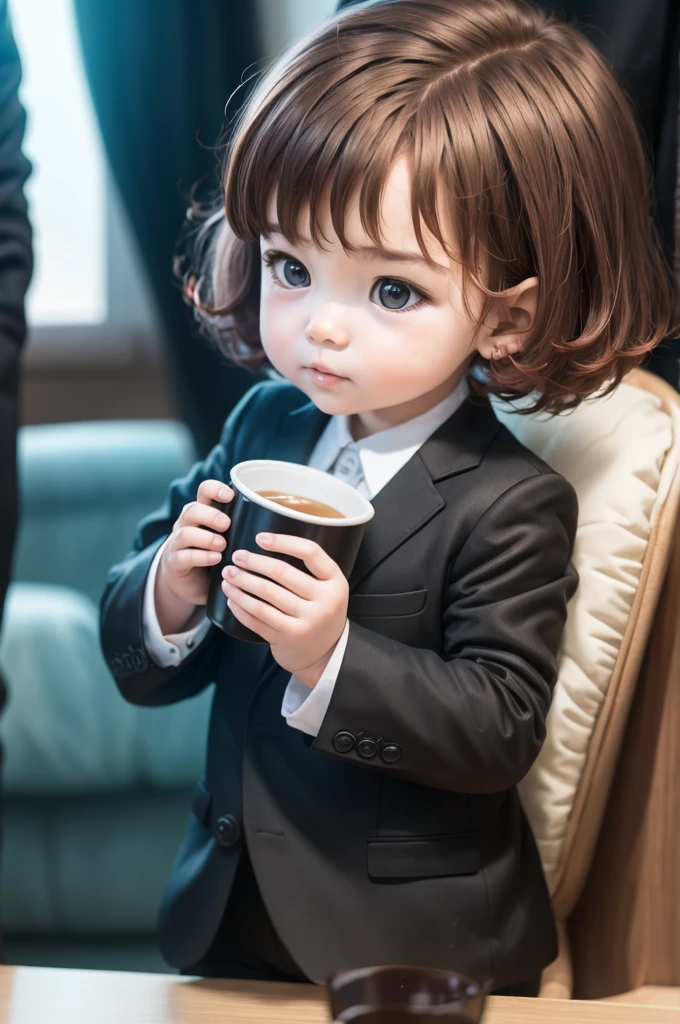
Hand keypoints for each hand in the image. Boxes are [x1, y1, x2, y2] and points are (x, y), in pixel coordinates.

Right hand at [156, 479, 232, 632]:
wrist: (192, 584)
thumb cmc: (218, 557)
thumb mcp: (231, 540)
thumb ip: (245, 529)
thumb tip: (285, 522)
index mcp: (203, 514)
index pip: (204, 491)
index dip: (215, 489)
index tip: (230, 495)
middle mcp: (187, 524)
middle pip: (192, 509)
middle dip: (211, 515)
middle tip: (228, 525)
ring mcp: (177, 543)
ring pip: (185, 533)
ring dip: (207, 538)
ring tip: (223, 545)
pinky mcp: (174, 563)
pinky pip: (182, 556)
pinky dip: (201, 556)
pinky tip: (216, 559)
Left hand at [221, 533, 348, 686]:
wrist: (325, 654)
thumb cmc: (320, 611)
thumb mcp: (327, 588)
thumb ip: (309, 569)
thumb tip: (267, 543)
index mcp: (335, 581)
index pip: (310, 552)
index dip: (283, 541)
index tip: (260, 538)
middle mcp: (323, 601)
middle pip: (281, 573)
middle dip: (253, 562)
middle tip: (236, 556)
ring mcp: (305, 622)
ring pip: (265, 596)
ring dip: (242, 583)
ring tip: (228, 575)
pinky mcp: (287, 638)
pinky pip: (257, 618)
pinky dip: (241, 606)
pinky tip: (231, 598)